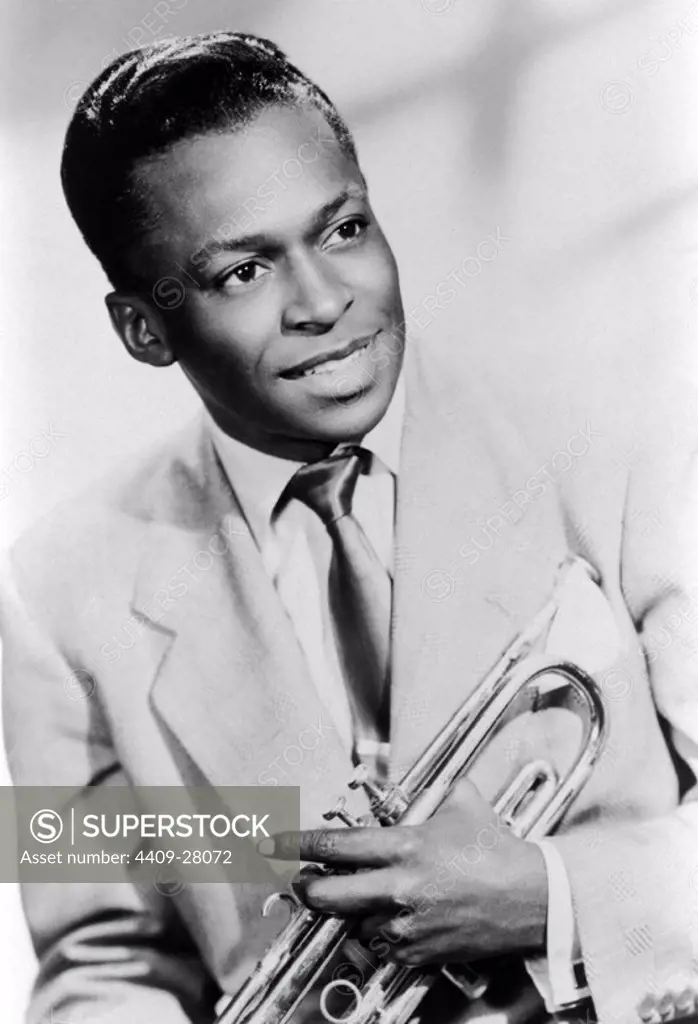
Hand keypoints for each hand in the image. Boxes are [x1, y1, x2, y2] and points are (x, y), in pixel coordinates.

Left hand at [259, 779, 547, 966]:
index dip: (297, 844)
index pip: (334, 846)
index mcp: (404, 846)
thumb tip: (430, 781)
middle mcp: (398, 886)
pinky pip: (384, 945)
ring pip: (355, 922)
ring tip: (371, 897)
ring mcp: (407, 923)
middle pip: (327, 895)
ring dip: (355, 911)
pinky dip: (383, 933)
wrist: (532, 897)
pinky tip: (396, 918)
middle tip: (301, 883)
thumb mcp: (464, 804)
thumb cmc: (497, 848)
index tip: (273, 843)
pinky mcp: (420, 951)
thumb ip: (438, 792)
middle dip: (306, 890)